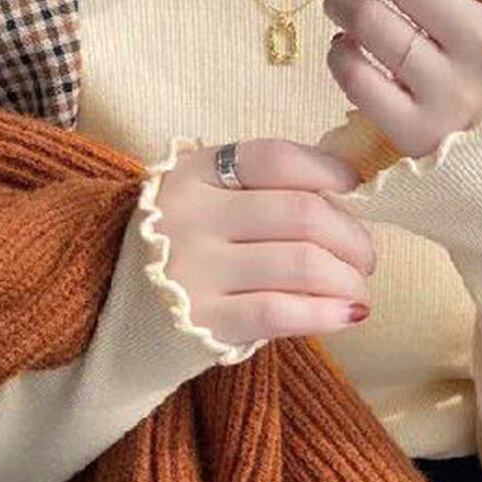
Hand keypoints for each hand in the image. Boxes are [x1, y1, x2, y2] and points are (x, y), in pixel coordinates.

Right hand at [154, 139, 376, 345]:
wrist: (116, 324)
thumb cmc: (183, 258)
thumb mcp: (203, 205)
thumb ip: (259, 192)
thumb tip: (346, 194)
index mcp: (193, 175)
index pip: (274, 158)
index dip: (326, 169)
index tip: (352, 187)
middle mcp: (190, 216)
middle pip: (301, 213)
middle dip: (352, 237)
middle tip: (365, 258)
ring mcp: (194, 270)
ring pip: (301, 263)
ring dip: (348, 279)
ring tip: (359, 290)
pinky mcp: (204, 321)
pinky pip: (281, 311)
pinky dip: (327, 313)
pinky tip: (348, 316)